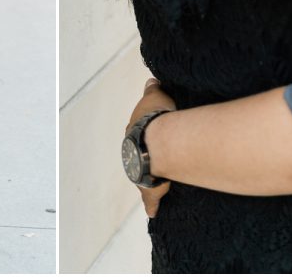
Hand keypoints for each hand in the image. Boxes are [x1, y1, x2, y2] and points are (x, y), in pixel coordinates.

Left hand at [127, 78, 175, 217]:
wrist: (157, 141)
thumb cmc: (156, 118)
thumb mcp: (154, 96)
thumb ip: (152, 88)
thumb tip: (151, 80)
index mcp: (133, 130)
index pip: (138, 131)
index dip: (146, 131)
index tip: (153, 132)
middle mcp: (133, 151)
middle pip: (139, 154)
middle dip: (146, 155)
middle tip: (157, 156)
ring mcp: (139, 170)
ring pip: (142, 175)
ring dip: (149, 176)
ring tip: (158, 178)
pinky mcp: (149, 187)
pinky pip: (150, 197)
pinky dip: (151, 204)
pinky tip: (152, 211)